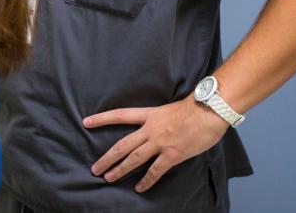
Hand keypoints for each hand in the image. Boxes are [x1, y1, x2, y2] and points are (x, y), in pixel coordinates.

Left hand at [84, 96, 228, 192]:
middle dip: (107, 157)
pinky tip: (140, 188)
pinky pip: (156, 171)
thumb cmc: (195, 107)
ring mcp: (160, 143)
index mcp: (149, 114)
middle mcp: (150, 129)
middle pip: (122, 144)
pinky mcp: (172, 155)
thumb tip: (156, 127)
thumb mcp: (170, 108)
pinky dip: (147, 181)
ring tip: (108, 178)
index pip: (120, 115)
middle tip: (95, 168)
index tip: (86, 122)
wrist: (209, 111)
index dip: (102, 119)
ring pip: (134, 159)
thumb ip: (159, 119)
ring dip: (120, 169)